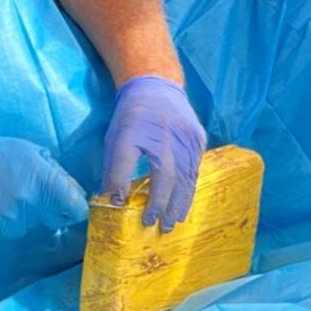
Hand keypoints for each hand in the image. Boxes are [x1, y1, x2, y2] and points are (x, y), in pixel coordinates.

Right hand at [0, 129, 88, 238]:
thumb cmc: (1, 153)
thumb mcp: (35, 153)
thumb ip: (58, 174)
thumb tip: (76, 193)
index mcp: (47, 181)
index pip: (76, 208)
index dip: (76, 209)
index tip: (72, 208)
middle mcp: (34, 202)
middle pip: (57, 219)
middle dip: (50, 209)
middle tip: (32, 193)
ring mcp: (17, 218)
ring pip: (35, 224)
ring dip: (28, 214)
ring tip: (10, 195)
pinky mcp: (1, 229)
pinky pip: (16, 231)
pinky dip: (12, 222)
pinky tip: (0, 205)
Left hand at [101, 76, 207, 231]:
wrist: (157, 86)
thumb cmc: (132, 116)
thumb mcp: (115, 137)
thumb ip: (114, 167)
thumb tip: (113, 200)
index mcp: (134, 130)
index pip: (126, 159)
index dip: (122, 183)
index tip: (121, 205)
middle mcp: (161, 133)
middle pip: (164, 175)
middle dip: (160, 204)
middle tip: (155, 224)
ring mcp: (184, 136)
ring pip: (184, 176)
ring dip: (178, 203)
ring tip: (172, 222)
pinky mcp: (197, 138)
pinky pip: (194, 169)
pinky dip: (189, 189)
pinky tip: (183, 205)